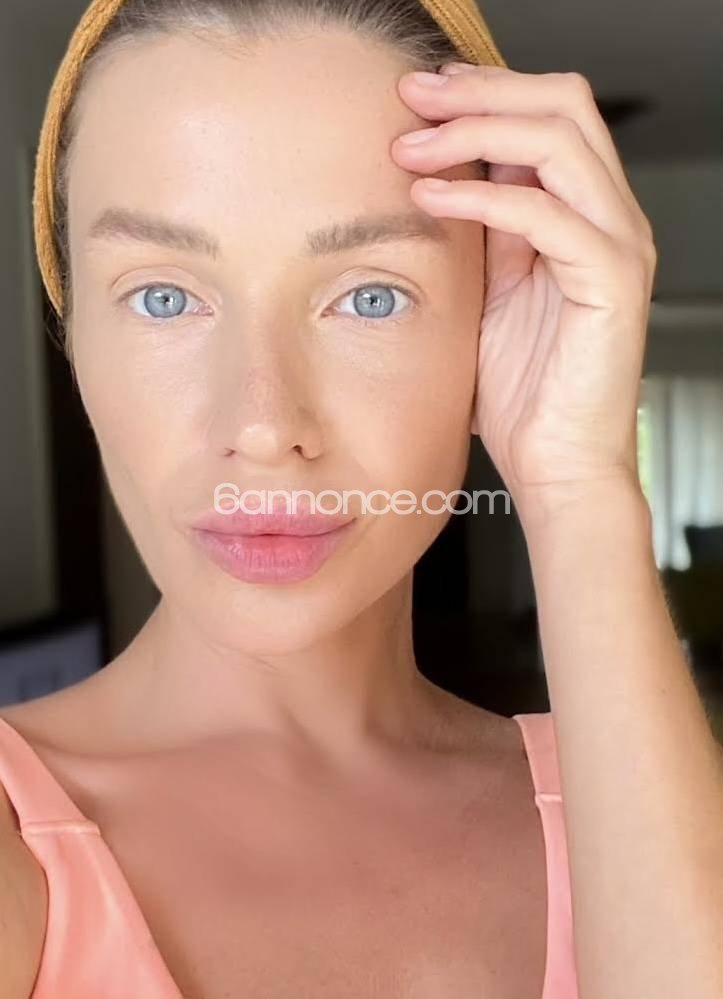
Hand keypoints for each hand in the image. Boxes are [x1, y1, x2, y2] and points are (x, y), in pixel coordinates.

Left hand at [390, 63, 656, 520]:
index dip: (483, 92)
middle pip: (561, 106)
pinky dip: (482, 194)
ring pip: (559, 141)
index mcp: (582, 215)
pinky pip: (545, 213)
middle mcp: (609, 218)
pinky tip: (430, 196)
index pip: (547, 116)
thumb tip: (443, 173)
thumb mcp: (490, 294)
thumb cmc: (522, 393)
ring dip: (475, 130)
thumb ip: (483, 233)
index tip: (415, 96)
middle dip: (479, 91)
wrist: (556, 466)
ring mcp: (616, 245)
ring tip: (409, 147)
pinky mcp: (610, 280)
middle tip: (410, 97)